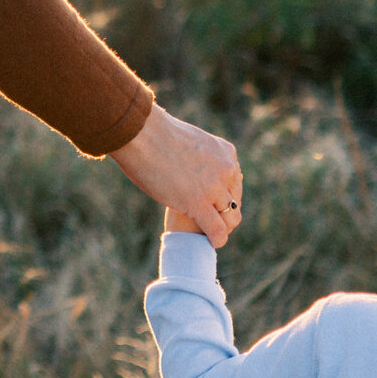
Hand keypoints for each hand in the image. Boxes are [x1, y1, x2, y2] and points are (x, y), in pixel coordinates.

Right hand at [111, 105, 242, 246]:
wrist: (141, 134)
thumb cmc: (153, 134)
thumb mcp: (189, 141)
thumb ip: (198, 155)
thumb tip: (192, 164)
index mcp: (226, 153)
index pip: (235, 182)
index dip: (223, 197)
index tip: (212, 204)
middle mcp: (226, 170)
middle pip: (234, 202)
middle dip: (223, 214)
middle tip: (209, 221)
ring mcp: (214, 187)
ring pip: (230, 218)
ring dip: (222, 228)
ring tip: (211, 235)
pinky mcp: (198, 204)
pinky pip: (216, 229)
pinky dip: (216, 239)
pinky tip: (211, 243)